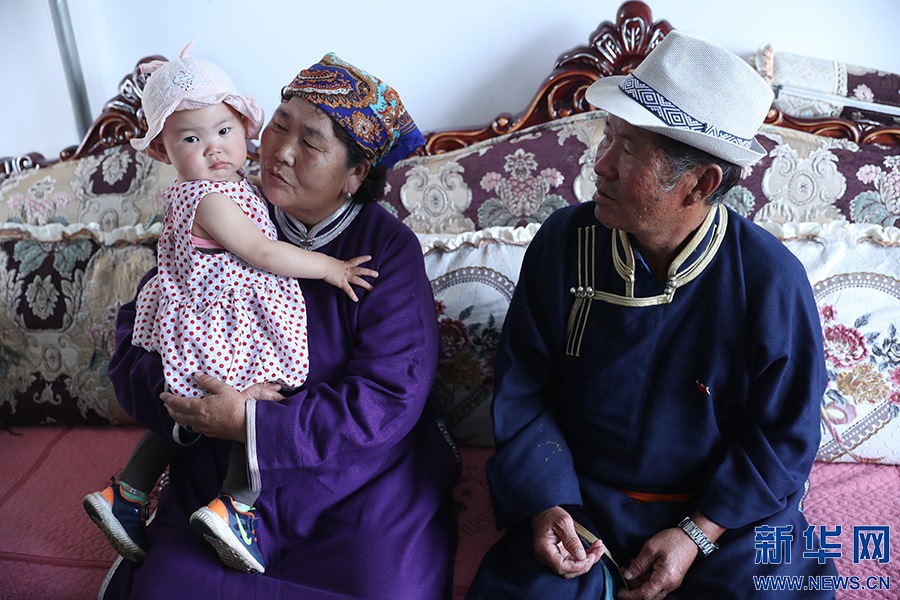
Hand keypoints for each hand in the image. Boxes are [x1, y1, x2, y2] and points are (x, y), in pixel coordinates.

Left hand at [160, 373, 282, 442]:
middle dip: (170, 409)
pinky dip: (188, 424)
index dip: (169, 399)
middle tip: (166, 404)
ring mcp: (204, 428)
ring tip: (175, 413)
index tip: (163, 396)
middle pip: (178, 415)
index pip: (178, 403)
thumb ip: (209, 382)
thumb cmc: (236, 406)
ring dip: (177, 418)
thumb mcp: (223, 389)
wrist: (246, 424)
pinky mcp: (211, 433)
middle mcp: (198, 419)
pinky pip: (194, 429)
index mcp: (200, 407)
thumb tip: (197, 375)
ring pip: (185, 424)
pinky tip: (191, 422)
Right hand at [324, 255, 377, 301]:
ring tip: (371, 288)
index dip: (363, 259)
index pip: (356, 260)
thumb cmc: (324, 263)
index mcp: (345, 264)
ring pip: (358, 280)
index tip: (370, 257)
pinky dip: (352, 295)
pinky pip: (348, 289)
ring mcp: (345, 276)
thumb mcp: (331, 262)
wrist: (322, 265)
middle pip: (360, 271)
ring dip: (365, 284)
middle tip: (377, 274)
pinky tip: (356, 299)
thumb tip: (330, 263)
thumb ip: (334, 264)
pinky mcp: (341, 282)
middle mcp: (347, 270)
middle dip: (369, 272)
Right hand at [531, 506, 604, 578]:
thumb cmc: (551, 514)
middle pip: (567, 570)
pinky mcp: (558, 555)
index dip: (577, 565)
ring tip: (599, 549)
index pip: (561, 566)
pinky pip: (572, 562)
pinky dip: (584, 558)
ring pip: (571, 568)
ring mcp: (551, 557)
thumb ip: (572, 540)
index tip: (590, 557)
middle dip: (585, 564)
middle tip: (598, 551)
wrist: (544, 511)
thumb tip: (581, 556)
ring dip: (587, 561)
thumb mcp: (563, 522)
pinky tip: (593, 550)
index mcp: (544, 549)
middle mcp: (546, 557)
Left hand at [615, 528, 697, 599]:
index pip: (644, 595)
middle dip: (633, 589)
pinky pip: (657, 584)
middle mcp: (670, 585)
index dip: (630, 595)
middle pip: (648, 596)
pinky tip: (640, 566)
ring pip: (652, 590)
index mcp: (664, 579)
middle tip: (623, 575)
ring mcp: (672, 582)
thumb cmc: (673, 540)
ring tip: (629, 567)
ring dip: (639, 582)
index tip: (620, 592)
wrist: (692, 537)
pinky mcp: (672, 578)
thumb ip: (638, 564)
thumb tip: (628, 576)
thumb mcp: (651, 549)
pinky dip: (646, 578)